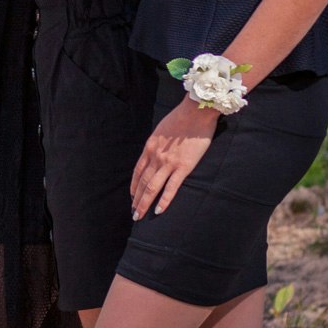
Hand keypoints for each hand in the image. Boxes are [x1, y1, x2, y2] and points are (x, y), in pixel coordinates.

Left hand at [129, 97, 218, 217]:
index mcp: (150, 147)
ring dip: (144, 203)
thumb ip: (158, 144)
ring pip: (152, 187)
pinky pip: (171, 188)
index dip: (134, 186)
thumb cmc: (181, 118)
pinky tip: (158, 210)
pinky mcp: (183, 167)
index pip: (138, 171)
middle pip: (142, 182)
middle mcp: (155, 156)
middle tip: (133, 213)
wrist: (195, 112)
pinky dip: (164, 200)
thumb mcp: (161, 130)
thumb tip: (157, 151)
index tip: (132, 196)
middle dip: (136, 199)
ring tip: (140, 215)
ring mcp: (168, 163)